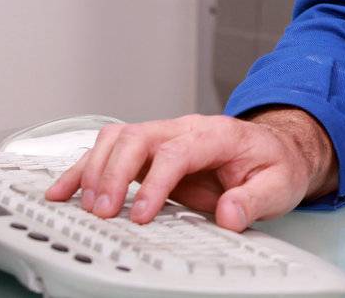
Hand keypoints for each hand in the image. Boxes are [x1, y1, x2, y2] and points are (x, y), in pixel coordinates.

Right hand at [44, 109, 337, 231]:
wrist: (275, 149)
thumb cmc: (274, 164)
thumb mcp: (279, 185)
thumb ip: (254, 199)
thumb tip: (229, 213)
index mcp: (217, 134)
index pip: (178, 151)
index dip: (155, 182)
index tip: (140, 214)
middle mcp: (185, 129)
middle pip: (139, 137)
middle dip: (116, 173)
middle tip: (103, 211)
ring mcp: (165, 137)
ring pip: (118, 139)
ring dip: (95, 169)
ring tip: (80, 203)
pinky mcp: (151, 152)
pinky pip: (111, 151)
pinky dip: (85, 168)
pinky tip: (65, 189)